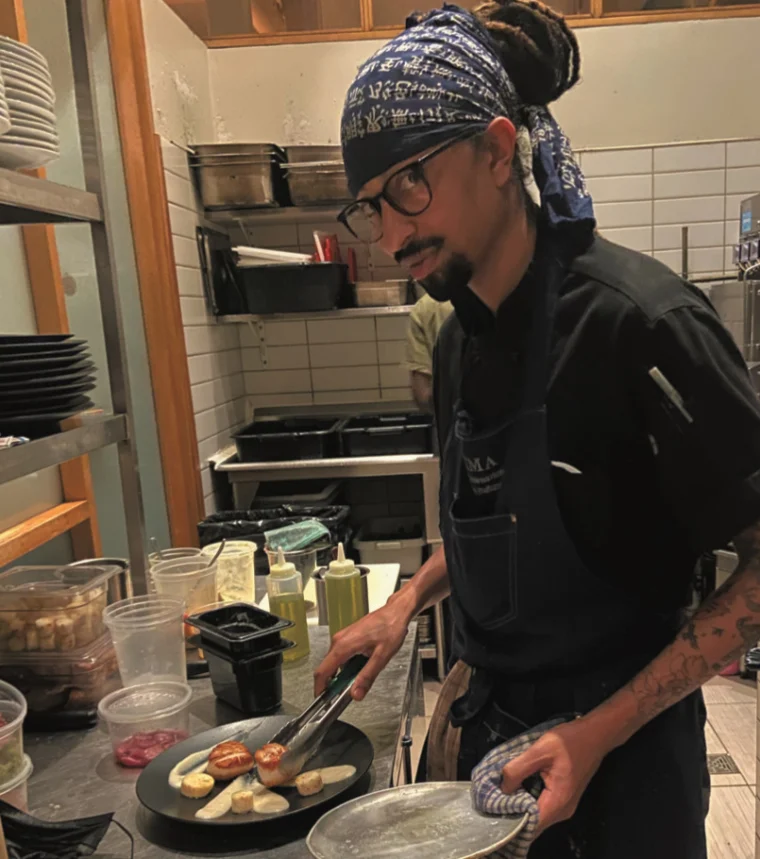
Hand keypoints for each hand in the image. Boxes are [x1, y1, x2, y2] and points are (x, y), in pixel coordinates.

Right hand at [313, 600, 411, 700]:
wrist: (395, 612)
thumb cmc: (391, 627)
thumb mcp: (382, 656)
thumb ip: (367, 677)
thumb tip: (356, 694)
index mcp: (344, 645)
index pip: (322, 671)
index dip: (319, 688)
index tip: (322, 700)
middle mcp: (339, 640)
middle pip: (327, 668)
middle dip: (333, 684)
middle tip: (347, 693)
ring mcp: (342, 638)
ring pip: (334, 663)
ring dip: (342, 675)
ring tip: (359, 679)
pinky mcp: (346, 637)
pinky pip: (340, 656)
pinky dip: (346, 666)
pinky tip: (362, 667)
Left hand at [500, 718, 609, 835]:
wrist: (595, 735)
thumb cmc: (570, 741)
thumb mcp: (540, 750)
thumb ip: (518, 769)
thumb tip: (502, 788)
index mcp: (558, 802)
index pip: (530, 826)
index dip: (510, 821)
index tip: (492, 810)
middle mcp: (562, 811)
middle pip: (533, 823)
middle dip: (512, 813)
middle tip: (491, 799)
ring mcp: (564, 806)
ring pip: (537, 814)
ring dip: (520, 806)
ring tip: (500, 793)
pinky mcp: (563, 798)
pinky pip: (542, 805)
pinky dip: (528, 800)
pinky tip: (516, 787)